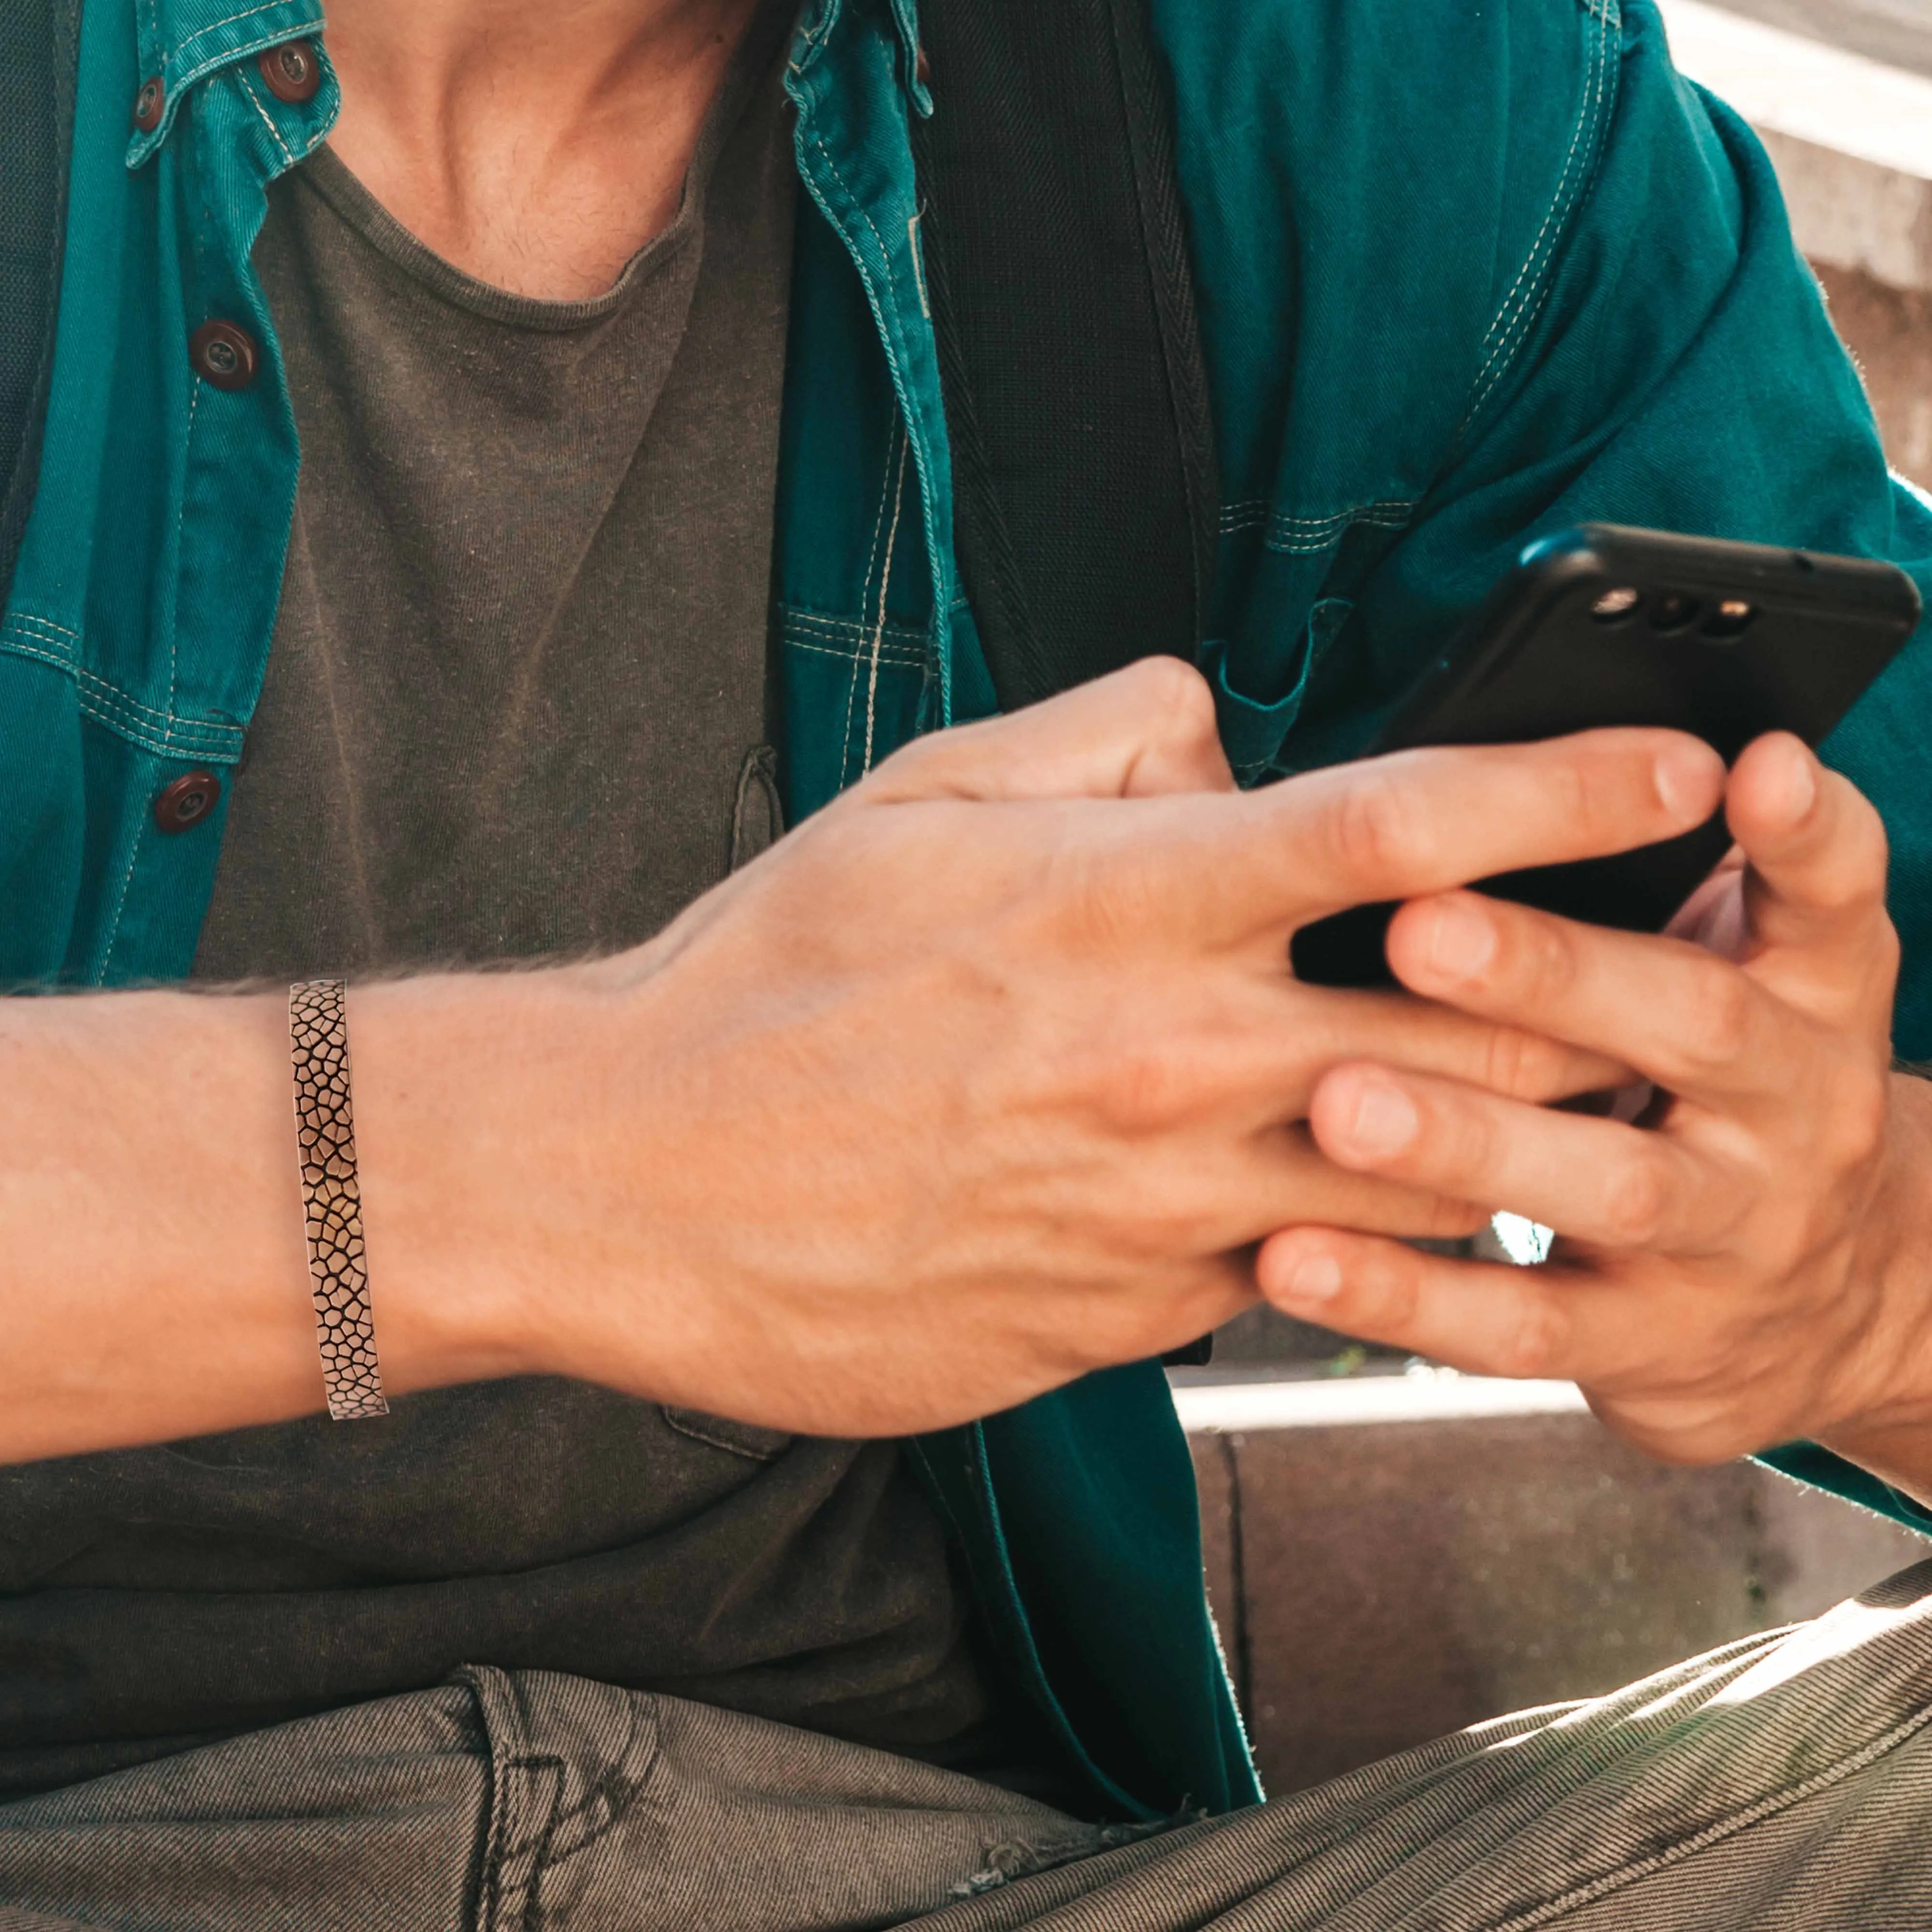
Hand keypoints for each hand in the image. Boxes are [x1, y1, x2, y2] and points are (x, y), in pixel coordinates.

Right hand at [402, 661, 1723, 1438]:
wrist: (633, 1178)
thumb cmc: (765, 975)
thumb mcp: (919, 795)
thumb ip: (1105, 735)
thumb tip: (1225, 739)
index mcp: (1126, 902)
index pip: (1405, 828)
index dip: (1568, 785)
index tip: (1679, 771)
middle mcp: (1170, 1061)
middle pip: (1475, 1032)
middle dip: (1576, 1005)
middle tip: (1619, 978)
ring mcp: (1160, 1209)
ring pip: (1407, 1180)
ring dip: (1468, 1136)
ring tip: (1465, 1098)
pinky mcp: (1129, 1319)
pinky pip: (1284, 1273)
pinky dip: (1318, 1227)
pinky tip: (1272, 1192)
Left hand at [1258, 732, 1931, 1489]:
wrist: (1830, 1310)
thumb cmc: (1721, 1089)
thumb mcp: (1739, 972)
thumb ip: (1666, 872)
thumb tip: (1509, 758)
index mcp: (1807, 989)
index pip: (1829, 891)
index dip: (1802, 830)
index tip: (1749, 764)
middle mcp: (1792, 1104)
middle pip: (1694, 1022)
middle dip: (1555, 972)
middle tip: (1419, 928)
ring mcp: (1729, 1233)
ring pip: (1610, 1185)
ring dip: (1467, 1140)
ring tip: (1340, 1104)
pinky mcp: (1651, 1342)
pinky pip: (1522, 1325)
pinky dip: (1406, 1294)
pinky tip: (1294, 1255)